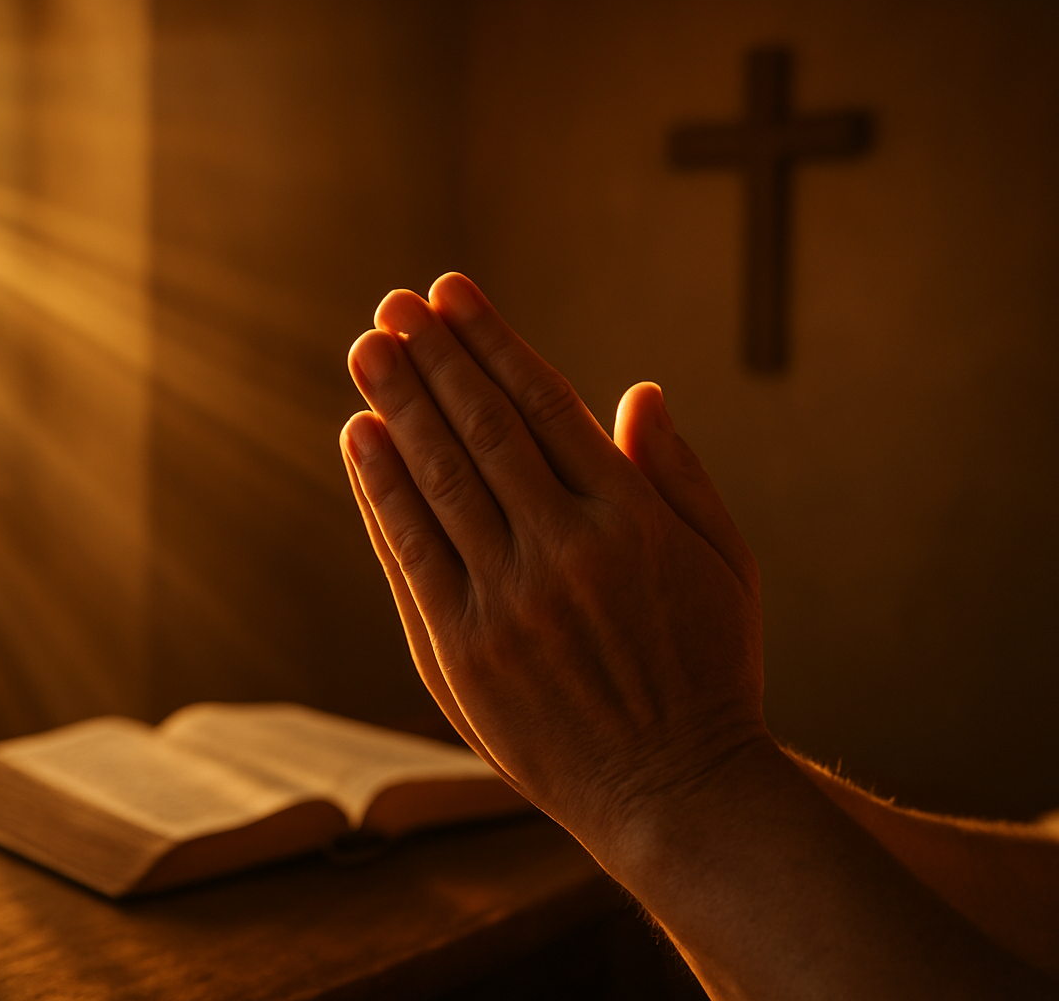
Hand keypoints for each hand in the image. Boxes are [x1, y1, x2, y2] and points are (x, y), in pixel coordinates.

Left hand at [340, 273, 768, 856]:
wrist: (673, 793)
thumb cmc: (708, 670)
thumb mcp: (726, 563)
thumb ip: (680, 473)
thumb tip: (637, 391)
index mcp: (633, 518)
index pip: (546, 404)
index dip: (492, 342)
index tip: (453, 293)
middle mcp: (566, 551)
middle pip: (483, 429)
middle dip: (434, 358)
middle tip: (394, 304)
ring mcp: (508, 602)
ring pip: (440, 480)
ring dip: (397, 406)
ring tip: (368, 349)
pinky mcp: (462, 652)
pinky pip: (410, 554)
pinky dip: (380, 492)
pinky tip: (360, 439)